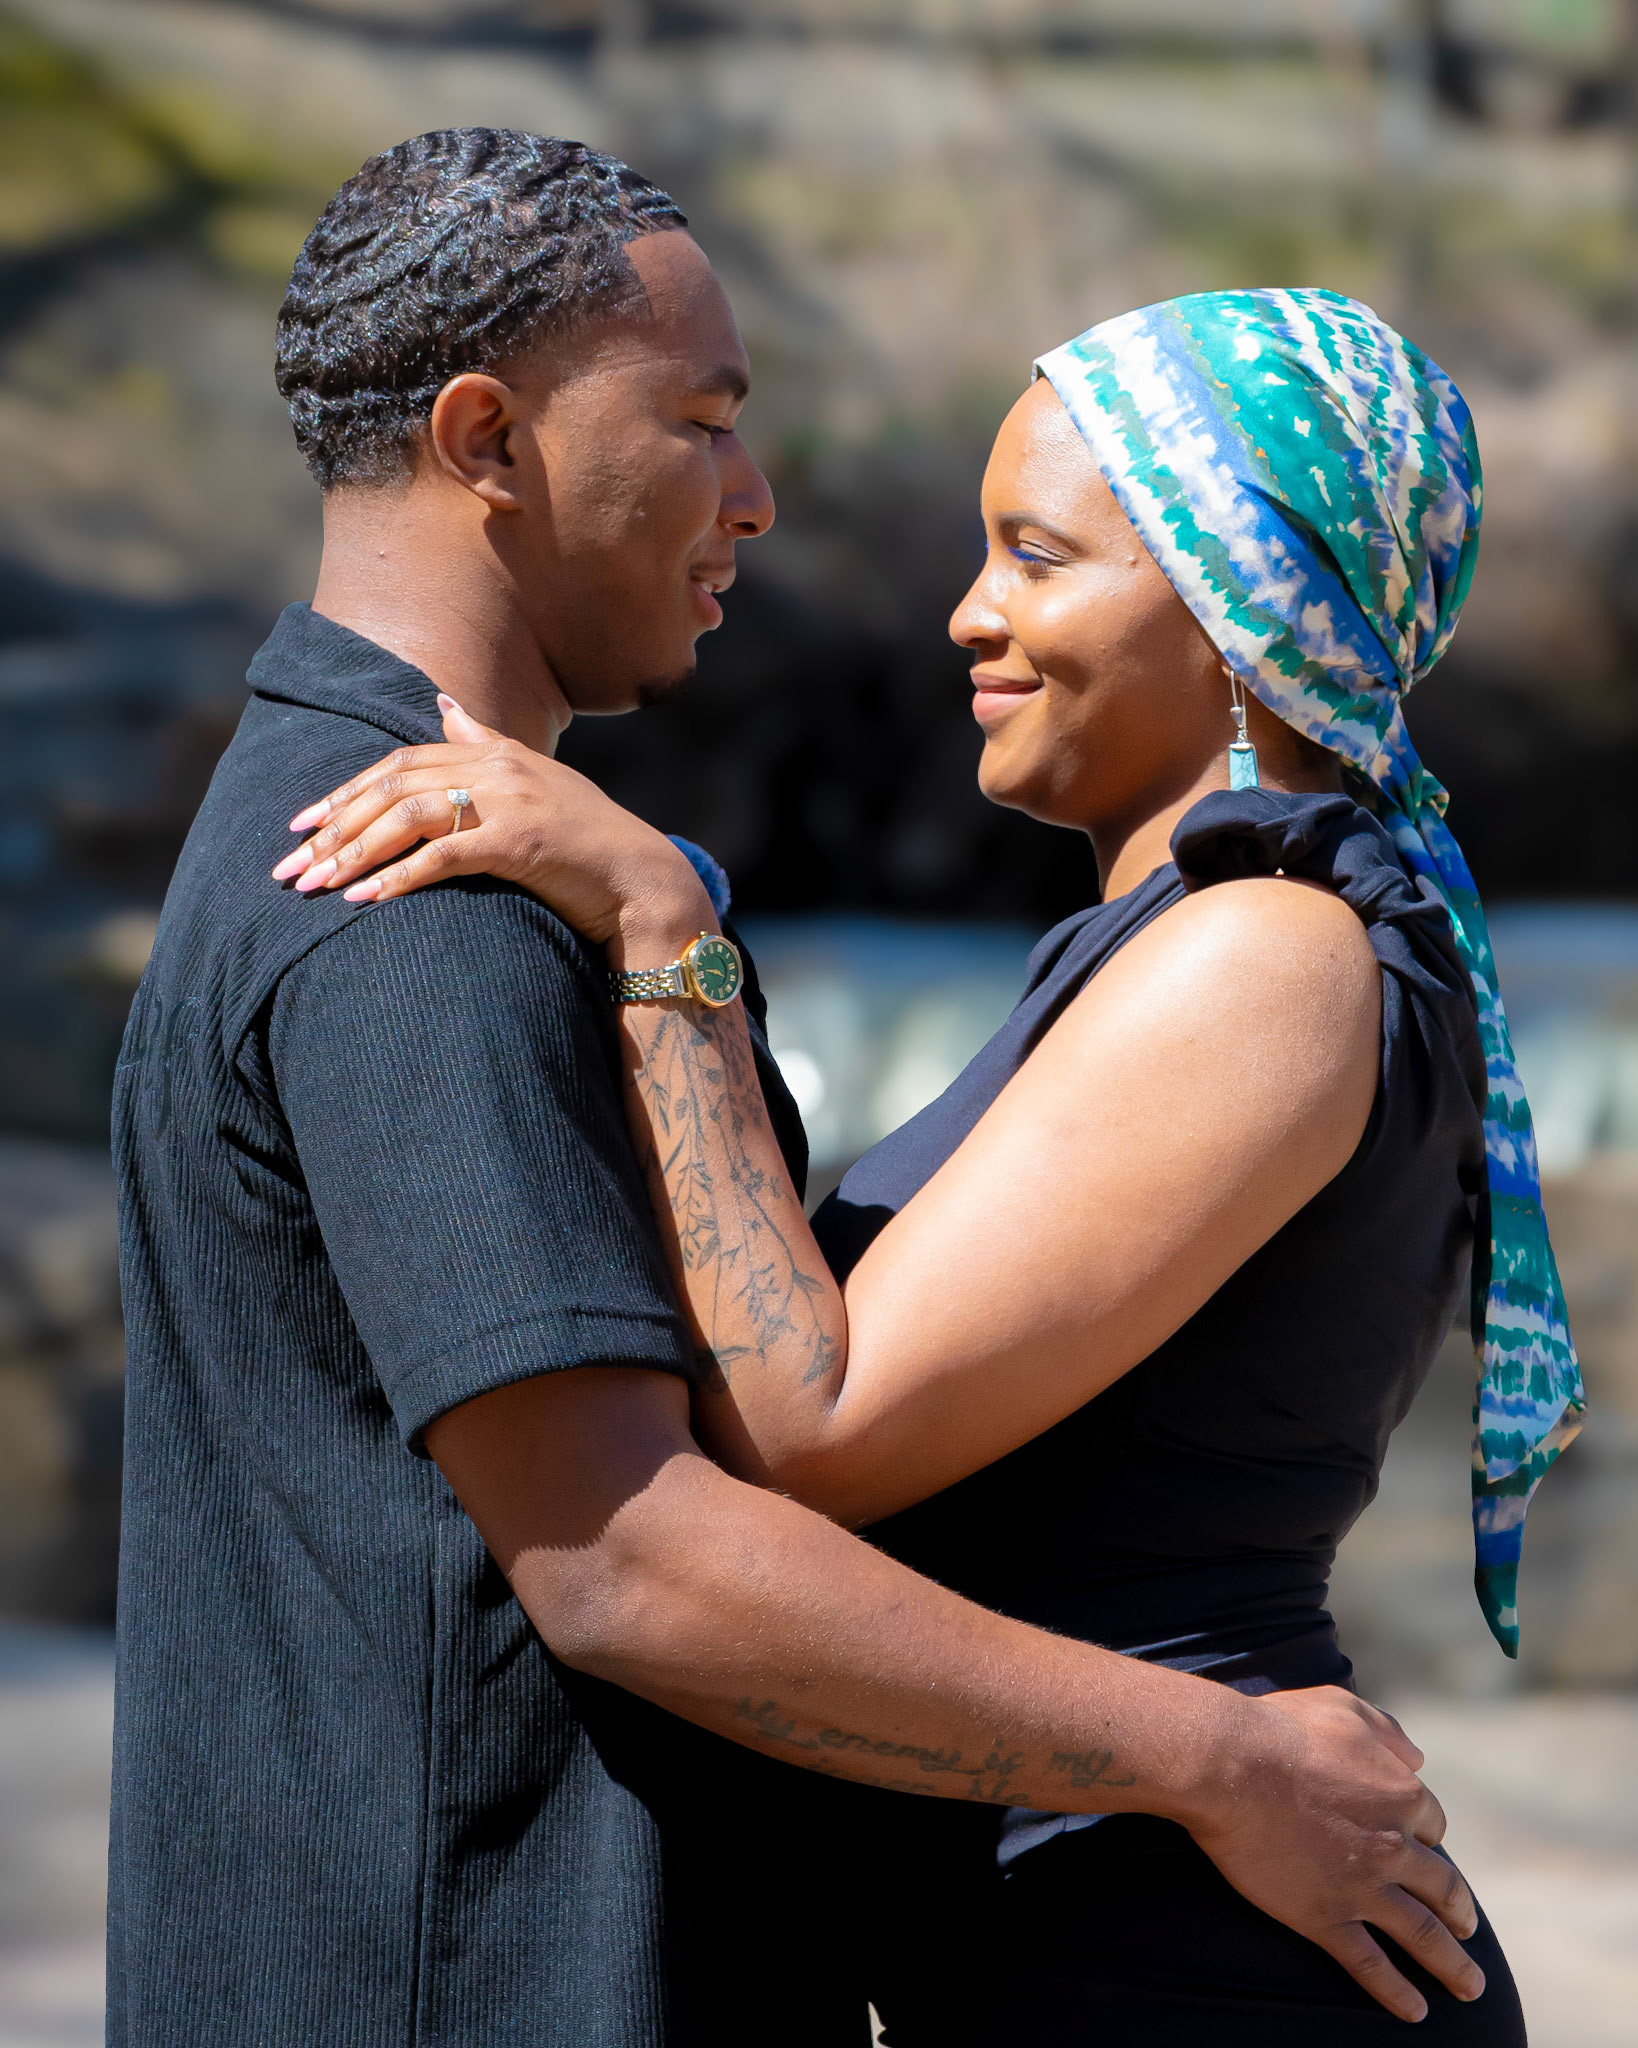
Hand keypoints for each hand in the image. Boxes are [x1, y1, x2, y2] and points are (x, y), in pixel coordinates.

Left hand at [271, 695, 711, 954]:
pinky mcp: (521, 842)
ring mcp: (511, 801)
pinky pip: (444, 857)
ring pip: (409, 818)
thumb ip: (484, 740)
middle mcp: (498, 766)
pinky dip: (400, 878)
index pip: (403, 762)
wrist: (644, 881)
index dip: (347, 791)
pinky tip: (364, 901)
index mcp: (495, 752)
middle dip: (334, 826)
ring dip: (353, 855)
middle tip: (290, 866)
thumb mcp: (534, 780)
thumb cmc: (586, 843)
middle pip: (394, 786)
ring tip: (314, 888)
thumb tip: (444, 700)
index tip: (303, 823)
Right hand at [1186, 1685, 1481, 2023]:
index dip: (1428, 1838)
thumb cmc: (1281, 1728)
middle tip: (1468, 1929)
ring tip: (1471, 1988)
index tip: (1423, 1850)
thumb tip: (1417, 1756)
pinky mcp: (1326, 1917)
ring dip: (1452, 1965)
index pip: (1432, 1826)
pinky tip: (1415, 2011)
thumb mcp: (1344, 1707)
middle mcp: (1394, 1847)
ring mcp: (1363, 1887)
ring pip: (1422, 1935)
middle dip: (1460, 1912)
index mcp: (1401, 1795)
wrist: (1232, 1765)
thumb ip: (1386, 1730)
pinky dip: (1396, 1991)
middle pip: (1443, 1888)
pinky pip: (1371, 1964)